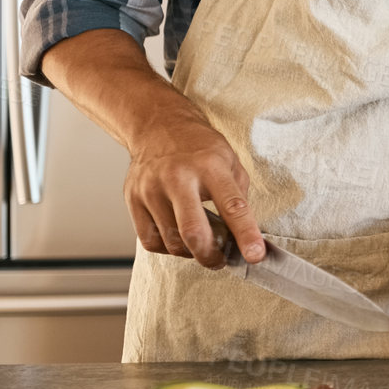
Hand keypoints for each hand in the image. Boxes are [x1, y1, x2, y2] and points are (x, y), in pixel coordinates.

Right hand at [124, 107, 261, 268]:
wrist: (159, 126)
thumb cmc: (199, 148)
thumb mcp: (230, 162)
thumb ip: (238, 196)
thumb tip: (245, 235)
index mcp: (210, 166)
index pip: (233, 206)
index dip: (246, 235)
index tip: (255, 255)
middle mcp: (178, 178)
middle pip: (193, 231)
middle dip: (210, 256)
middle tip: (221, 261)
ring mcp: (151, 189)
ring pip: (171, 241)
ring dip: (190, 253)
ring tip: (201, 245)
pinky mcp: (132, 199)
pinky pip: (150, 240)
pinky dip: (168, 248)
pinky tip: (178, 239)